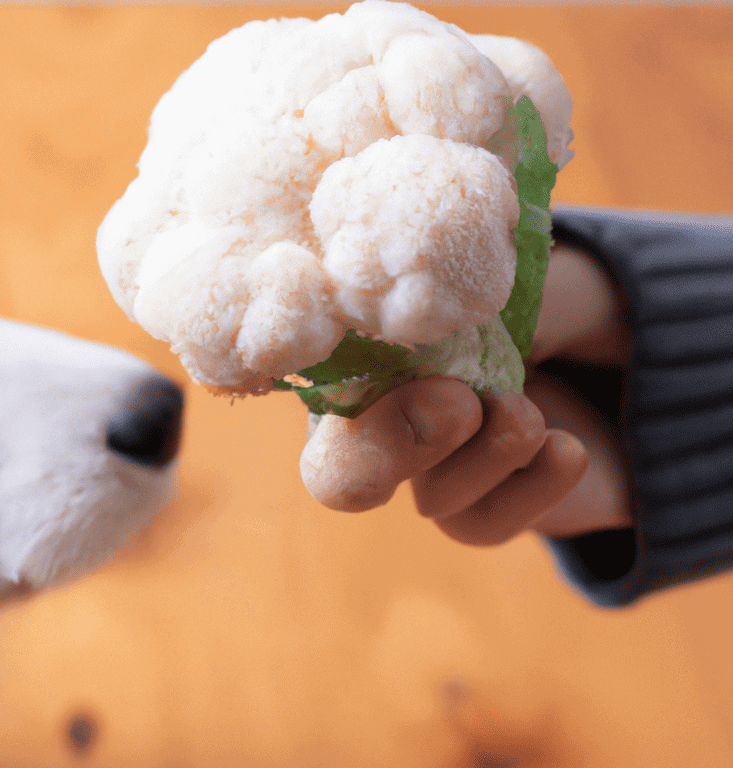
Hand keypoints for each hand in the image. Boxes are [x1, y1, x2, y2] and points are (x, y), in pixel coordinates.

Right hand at [300, 243, 634, 543]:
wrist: (612, 351)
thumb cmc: (536, 293)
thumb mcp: (500, 266)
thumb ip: (454, 271)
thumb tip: (421, 266)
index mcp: (359, 355)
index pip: (302, 373)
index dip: (309, 365)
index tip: (380, 330)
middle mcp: (378, 424)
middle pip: (338, 475)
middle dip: (385, 448)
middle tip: (455, 402)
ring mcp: (429, 475)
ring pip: (432, 500)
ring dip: (490, 450)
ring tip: (529, 409)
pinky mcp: (481, 513)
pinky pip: (484, 526)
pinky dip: (531, 488)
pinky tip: (566, 449)